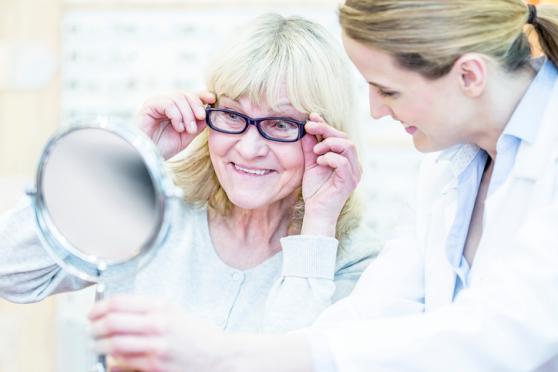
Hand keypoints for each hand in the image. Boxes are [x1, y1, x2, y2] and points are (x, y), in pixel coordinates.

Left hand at [89, 295, 224, 371]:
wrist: (218, 357)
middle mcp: (158, 325)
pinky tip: (111, 361)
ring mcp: (156, 347)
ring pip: (114, 344)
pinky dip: (112, 362)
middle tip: (90, 330)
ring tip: (96, 345)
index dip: (99, 307)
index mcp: (161, 308)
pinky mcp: (155, 366)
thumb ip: (148, 311)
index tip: (93, 313)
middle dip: (94, 328)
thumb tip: (118, 312)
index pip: (119, 303)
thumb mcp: (175, 313)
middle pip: (112, 322)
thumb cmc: (198, 336)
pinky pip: (124, 364)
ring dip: (98, 346)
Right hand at [138, 91, 215, 159]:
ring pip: (178, 98)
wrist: (148, 157)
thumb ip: (197, 124)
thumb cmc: (164, 148)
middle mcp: (165, 102)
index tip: (212, 99)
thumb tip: (208, 113)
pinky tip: (178, 127)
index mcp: (175, 108)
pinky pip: (168, 103)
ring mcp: (157, 103)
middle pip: (186, 94)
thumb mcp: (186, 136)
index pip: (190, 96)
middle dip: (196, 106)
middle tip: (201, 118)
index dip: (202, 95)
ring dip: (187, 114)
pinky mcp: (149, 106)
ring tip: (188, 130)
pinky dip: (177, 115)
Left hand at [300, 113, 361, 235]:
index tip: (311, 117)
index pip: (340, 137)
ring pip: (348, 146)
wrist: (316, 212)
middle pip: (345, 138)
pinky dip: (330, 158)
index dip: (326, 125)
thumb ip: (310, 148)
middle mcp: (354, 164)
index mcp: (347, 159)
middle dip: (326, 129)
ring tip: (315, 151)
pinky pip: (343, 162)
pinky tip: (319, 162)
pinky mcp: (349, 181)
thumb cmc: (315, 190)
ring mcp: (354, 173)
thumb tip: (306, 129)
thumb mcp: (310, 164)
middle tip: (309, 127)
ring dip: (329, 144)